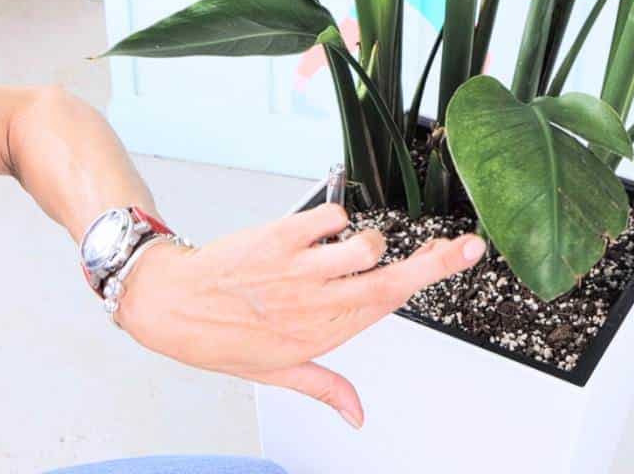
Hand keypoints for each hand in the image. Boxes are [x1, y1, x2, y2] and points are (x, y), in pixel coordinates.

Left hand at [114, 203, 485, 427]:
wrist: (168, 305)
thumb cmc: (219, 338)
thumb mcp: (274, 373)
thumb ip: (325, 388)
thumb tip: (359, 417)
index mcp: (323, 336)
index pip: (391, 306)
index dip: (432, 280)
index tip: (462, 257)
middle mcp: (318, 304)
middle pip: (393, 277)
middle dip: (436, 260)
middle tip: (465, 245)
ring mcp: (300, 269)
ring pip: (365, 243)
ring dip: (364, 240)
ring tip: (341, 248)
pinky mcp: (279, 237)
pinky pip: (329, 216)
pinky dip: (332, 217)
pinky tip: (315, 230)